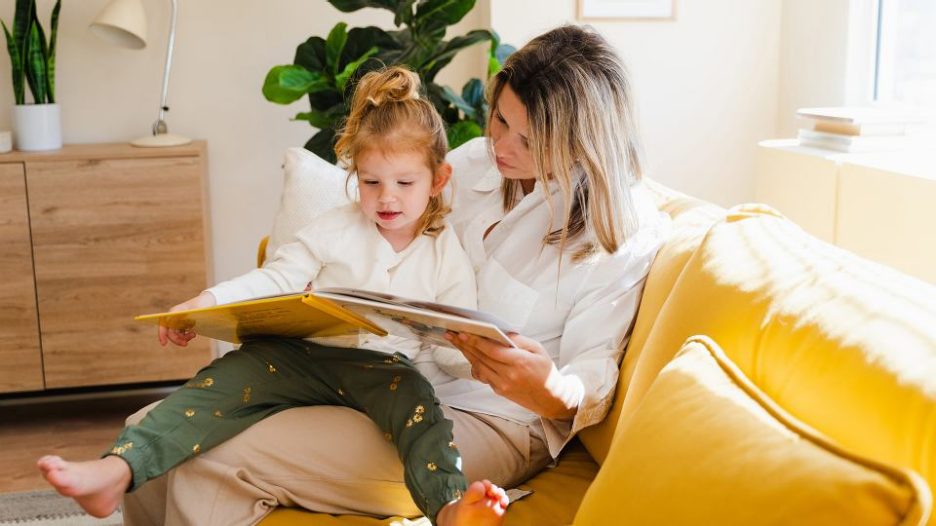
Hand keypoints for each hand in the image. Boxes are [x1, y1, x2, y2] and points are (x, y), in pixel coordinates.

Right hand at [158, 292, 215, 346]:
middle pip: (170, 331)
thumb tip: (183, 327)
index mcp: (175, 311)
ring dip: (182, 338)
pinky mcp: (183, 324)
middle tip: (186, 344)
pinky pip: (181, 334)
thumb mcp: (197, 310)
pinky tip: (193, 334)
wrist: (208, 300)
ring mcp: (178, 320)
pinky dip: (186, 337)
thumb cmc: (202, 303)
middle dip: (176, 339)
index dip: (162, 333)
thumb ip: (190, 318)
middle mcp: (174, 316)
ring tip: (193, 335)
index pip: (164, 323)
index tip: (164, 343)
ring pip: (175, 334)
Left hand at [444, 332, 578, 418]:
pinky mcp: (498, 390)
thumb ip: (519, 340)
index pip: (491, 350)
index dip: (475, 341)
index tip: (463, 332)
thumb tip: (501, 332)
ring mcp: (502, 385)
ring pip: (478, 366)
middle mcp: (508, 375)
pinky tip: (468, 354)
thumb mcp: (538, 350)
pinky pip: (482, 375)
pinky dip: (474, 364)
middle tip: (451, 333)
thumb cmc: (546, 371)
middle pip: (480, 357)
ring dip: (465, 353)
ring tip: (455, 341)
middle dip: (464, 344)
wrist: (550, 398)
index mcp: (519, 363)